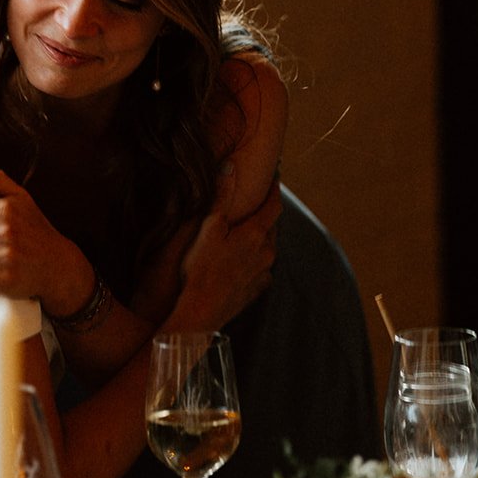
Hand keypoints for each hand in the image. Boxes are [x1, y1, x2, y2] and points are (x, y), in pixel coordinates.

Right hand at [171, 173, 279, 331]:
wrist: (201, 312)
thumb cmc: (202, 268)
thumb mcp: (208, 227)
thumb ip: (221, 196)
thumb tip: (230, 166)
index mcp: (256, 234)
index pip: (273, 205)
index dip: (274, 189)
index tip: (275, 175)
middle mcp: (267, 252)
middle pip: (272, 226)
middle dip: (266, 212)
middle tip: (259, 200)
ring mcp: (263, 272)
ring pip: (268, 247)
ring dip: (261, 236)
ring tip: (249, 229)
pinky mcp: (257, 289)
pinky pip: (261, 267)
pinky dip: (255, 259)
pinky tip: (243, 260)